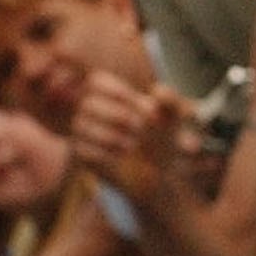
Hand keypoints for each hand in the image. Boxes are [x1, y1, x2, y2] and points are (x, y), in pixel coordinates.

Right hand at [66, 71, 191, 210]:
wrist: (157, 172)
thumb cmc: (163, 138)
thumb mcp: (174, 117)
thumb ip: (171, 101)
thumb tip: (159, 91)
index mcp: (109, 91)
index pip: (98, 82)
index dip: (120, 93)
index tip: (146, 109)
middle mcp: (91, 109)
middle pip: (88, 103)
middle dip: (118, 115)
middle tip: (140, 128)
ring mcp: (83, 133)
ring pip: (82, 127)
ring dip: (111, 136)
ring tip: (132, 145)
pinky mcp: (81, 155)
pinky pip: (82, 151)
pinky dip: (104, 155)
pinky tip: (121, 157)